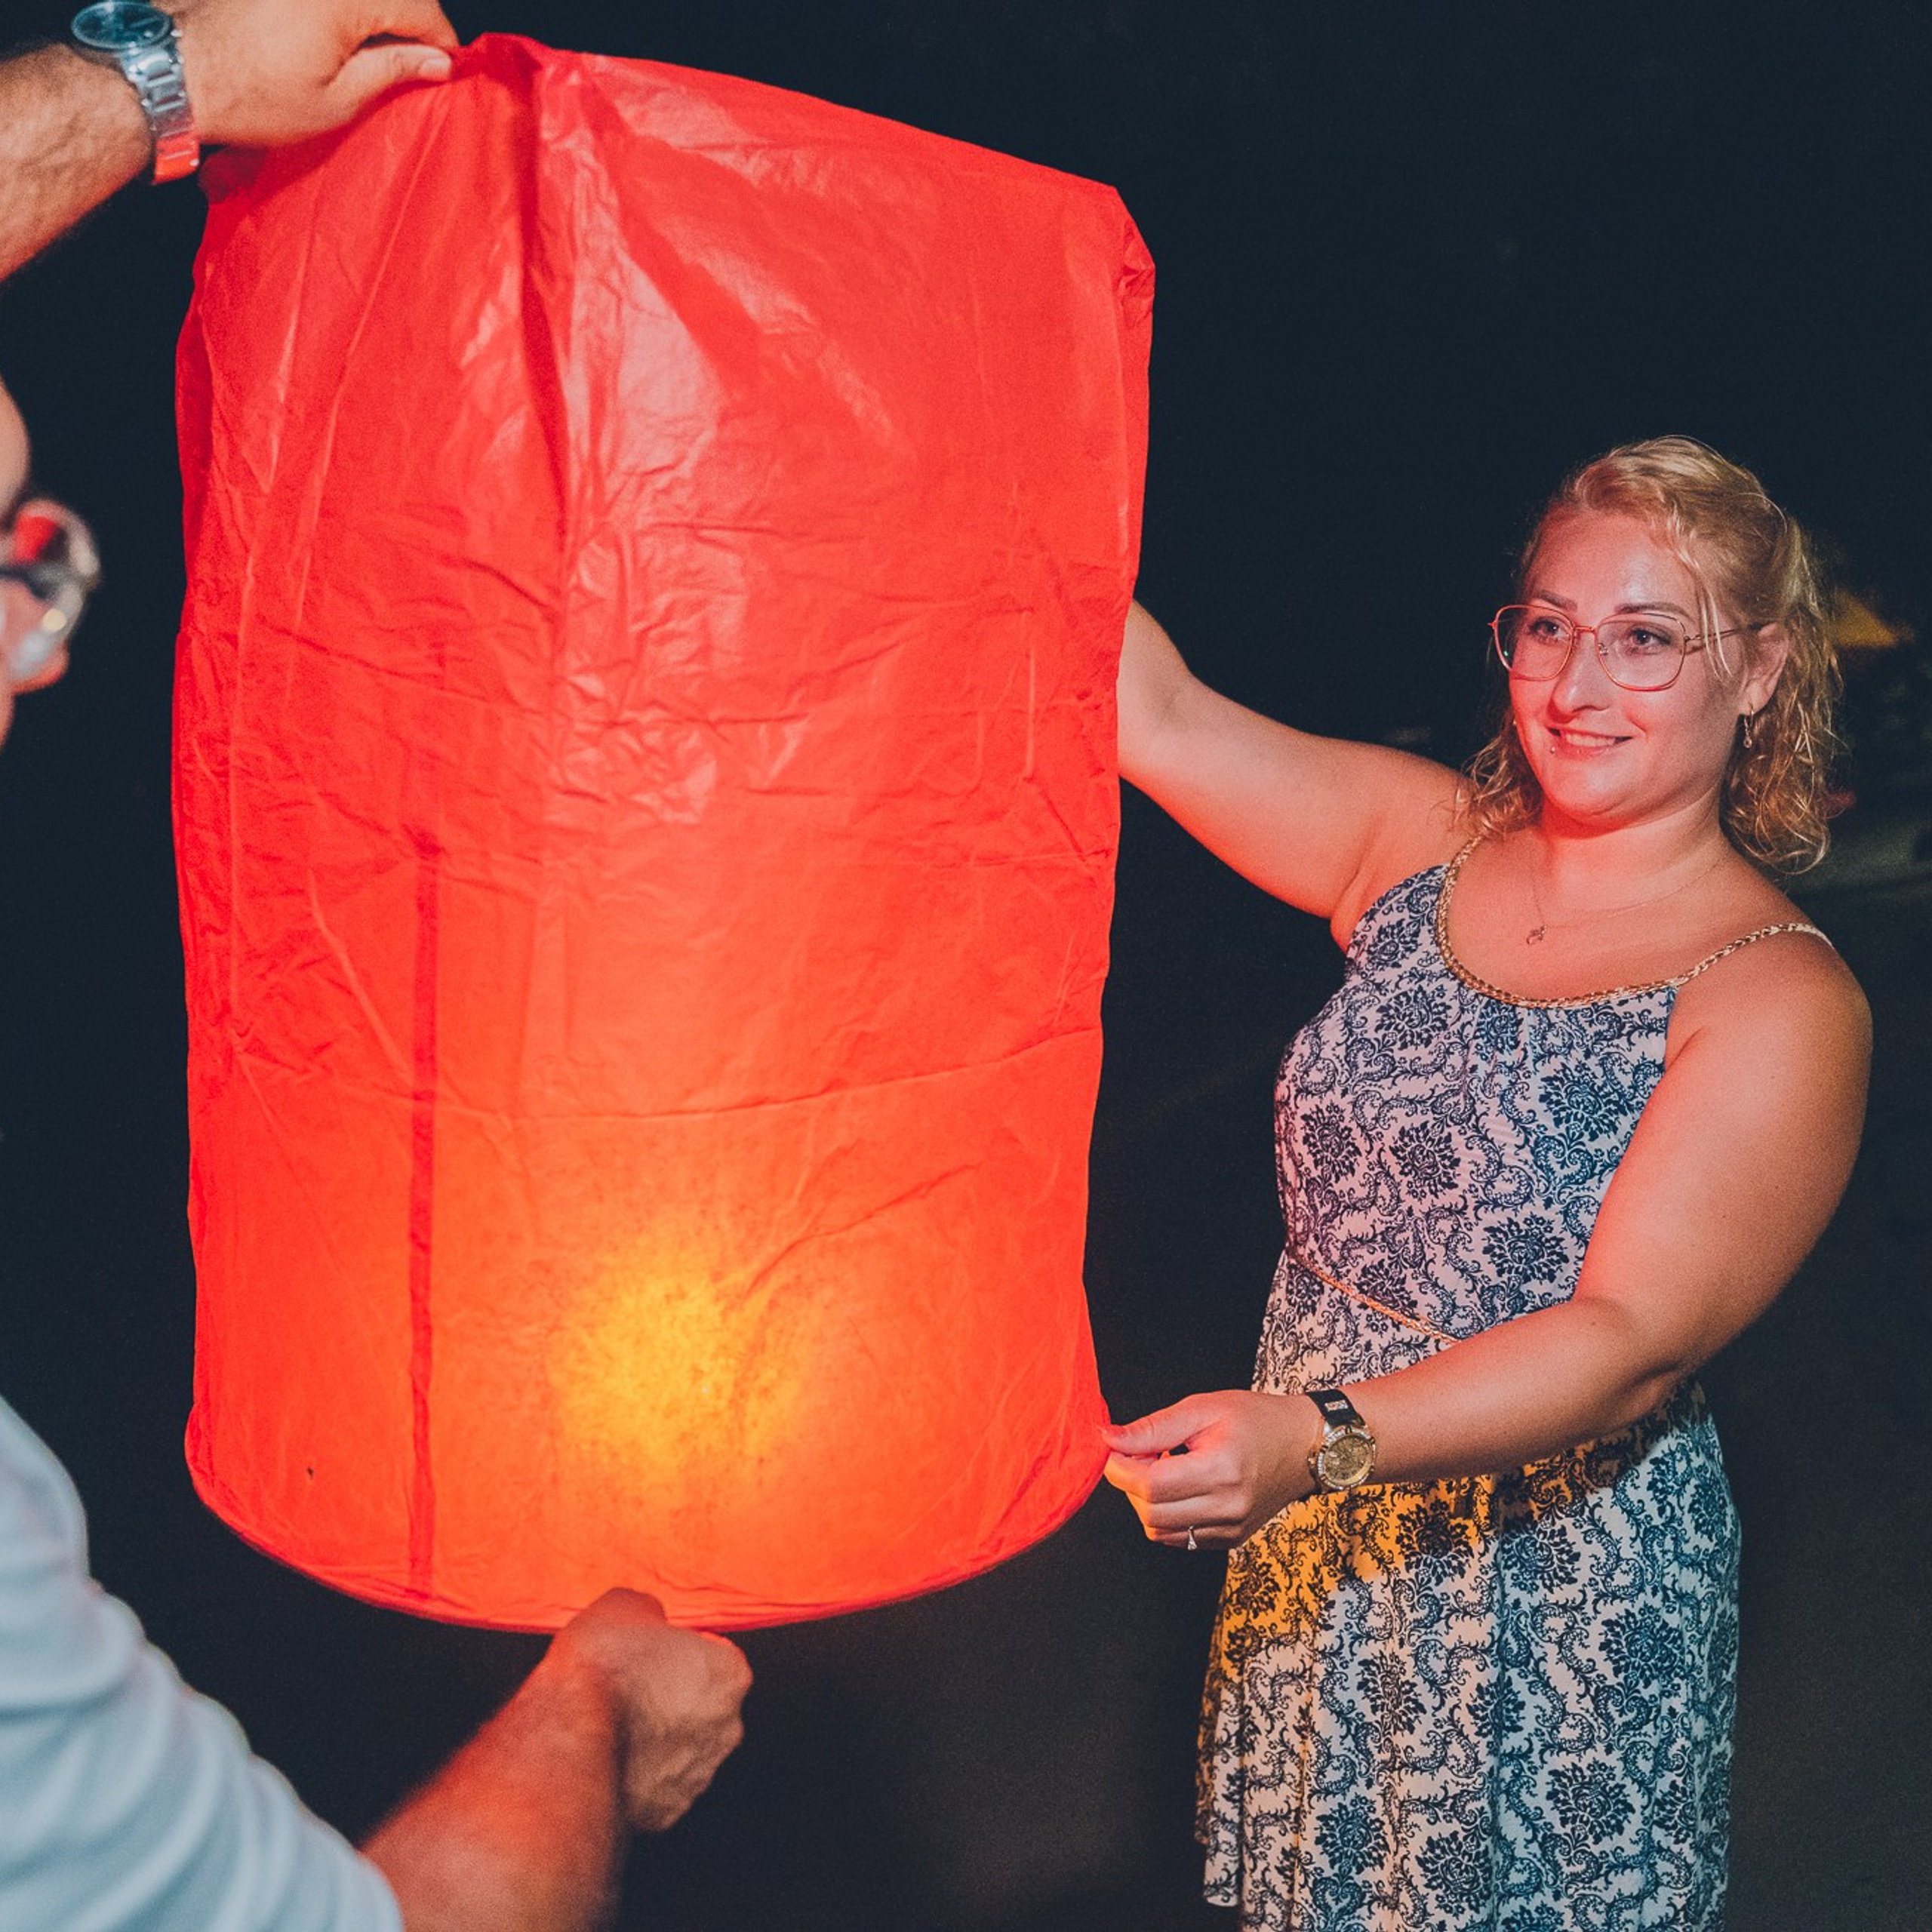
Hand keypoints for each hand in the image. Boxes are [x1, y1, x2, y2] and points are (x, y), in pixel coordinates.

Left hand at [170, 0, 458, 148]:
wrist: (183, 74)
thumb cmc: (254, 96)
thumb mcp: (338, 100)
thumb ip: (393, 71)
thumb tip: (437, 62)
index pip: (419, 7)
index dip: (440, 41)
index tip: (447, 69)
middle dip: (413, 24)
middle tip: (416, 67)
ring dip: (380, 16)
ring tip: (379, 57)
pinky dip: (349, 11)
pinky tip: (344, 39)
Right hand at [548, 1589, 751, 1832]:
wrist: (570, 1736)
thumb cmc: (603, 1668)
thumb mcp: (624, 1605)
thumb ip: (651, 1613)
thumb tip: (647, 1620)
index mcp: (729, 1673)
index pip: (713, 1656)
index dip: (678, 1652)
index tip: (650, 1654)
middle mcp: (727, 1728)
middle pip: (704, 1706)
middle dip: (673, 1699)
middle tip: (629, 1689)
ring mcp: (698, 1775)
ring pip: (681, 1750)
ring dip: (656, 1739)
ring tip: (611, 1724)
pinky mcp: (667, 1812)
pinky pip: (656, 1787)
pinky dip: (637, 1776)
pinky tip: (606, 1758)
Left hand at [1100, 1390, 1317, 1548]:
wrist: (1303, 1444)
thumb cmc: (1255, 1419)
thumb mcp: (1201, 1408)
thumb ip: (1152, 1428)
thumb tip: (1107, 1439)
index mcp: (1221, 1470)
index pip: (1150, 1486)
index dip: (1121, 1468)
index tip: (1117, 1448)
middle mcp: (1228, 1507)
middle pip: (1150, 1512)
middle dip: (1130, 1484)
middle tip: (1140, 1454)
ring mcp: (1231, 1528)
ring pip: (1160, 1531)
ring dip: (1146, 1502)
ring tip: (1163, 1468)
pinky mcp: (1231, 1539)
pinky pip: (1180, 1538)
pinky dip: (1166, 1515)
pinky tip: (1179, 1487)